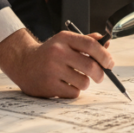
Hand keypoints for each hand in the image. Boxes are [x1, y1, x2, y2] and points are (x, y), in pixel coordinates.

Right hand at [0, 28, 114, 97]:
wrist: (23, 63)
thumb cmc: (49, 53)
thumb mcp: (65, 41)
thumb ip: (86, 41)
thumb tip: (107, 42)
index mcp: (64, 39)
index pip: (91, 45)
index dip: (104, 55)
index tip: (110, 63)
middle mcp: (58, 53)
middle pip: (90, 66)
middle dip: (100, 74)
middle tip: (99, 76)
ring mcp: (52, 70)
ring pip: (83, 82)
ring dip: (84, 83)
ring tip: (75, 79)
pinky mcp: (49, 86)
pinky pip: (73, 93)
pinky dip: (73, 91)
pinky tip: (64, 85)